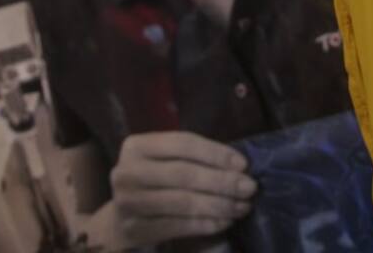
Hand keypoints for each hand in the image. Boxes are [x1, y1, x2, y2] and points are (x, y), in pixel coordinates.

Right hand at [100, 131, 255, 249]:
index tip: (243, 164)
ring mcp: (127, 202)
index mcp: (137, 146)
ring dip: (218, 205)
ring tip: (242, 206)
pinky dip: (204, 224)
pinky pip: (176, 226)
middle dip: (222, 181)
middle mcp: (127, 172)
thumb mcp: (167, 161)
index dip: (216, 153)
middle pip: (184, 174)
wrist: (122, 219)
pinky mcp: (133, 229)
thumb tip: (239, 167)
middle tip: (250, 188)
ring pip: (182, 202)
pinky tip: (224, 222)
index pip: (183, 143)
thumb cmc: (155, 182)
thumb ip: (195, 158)